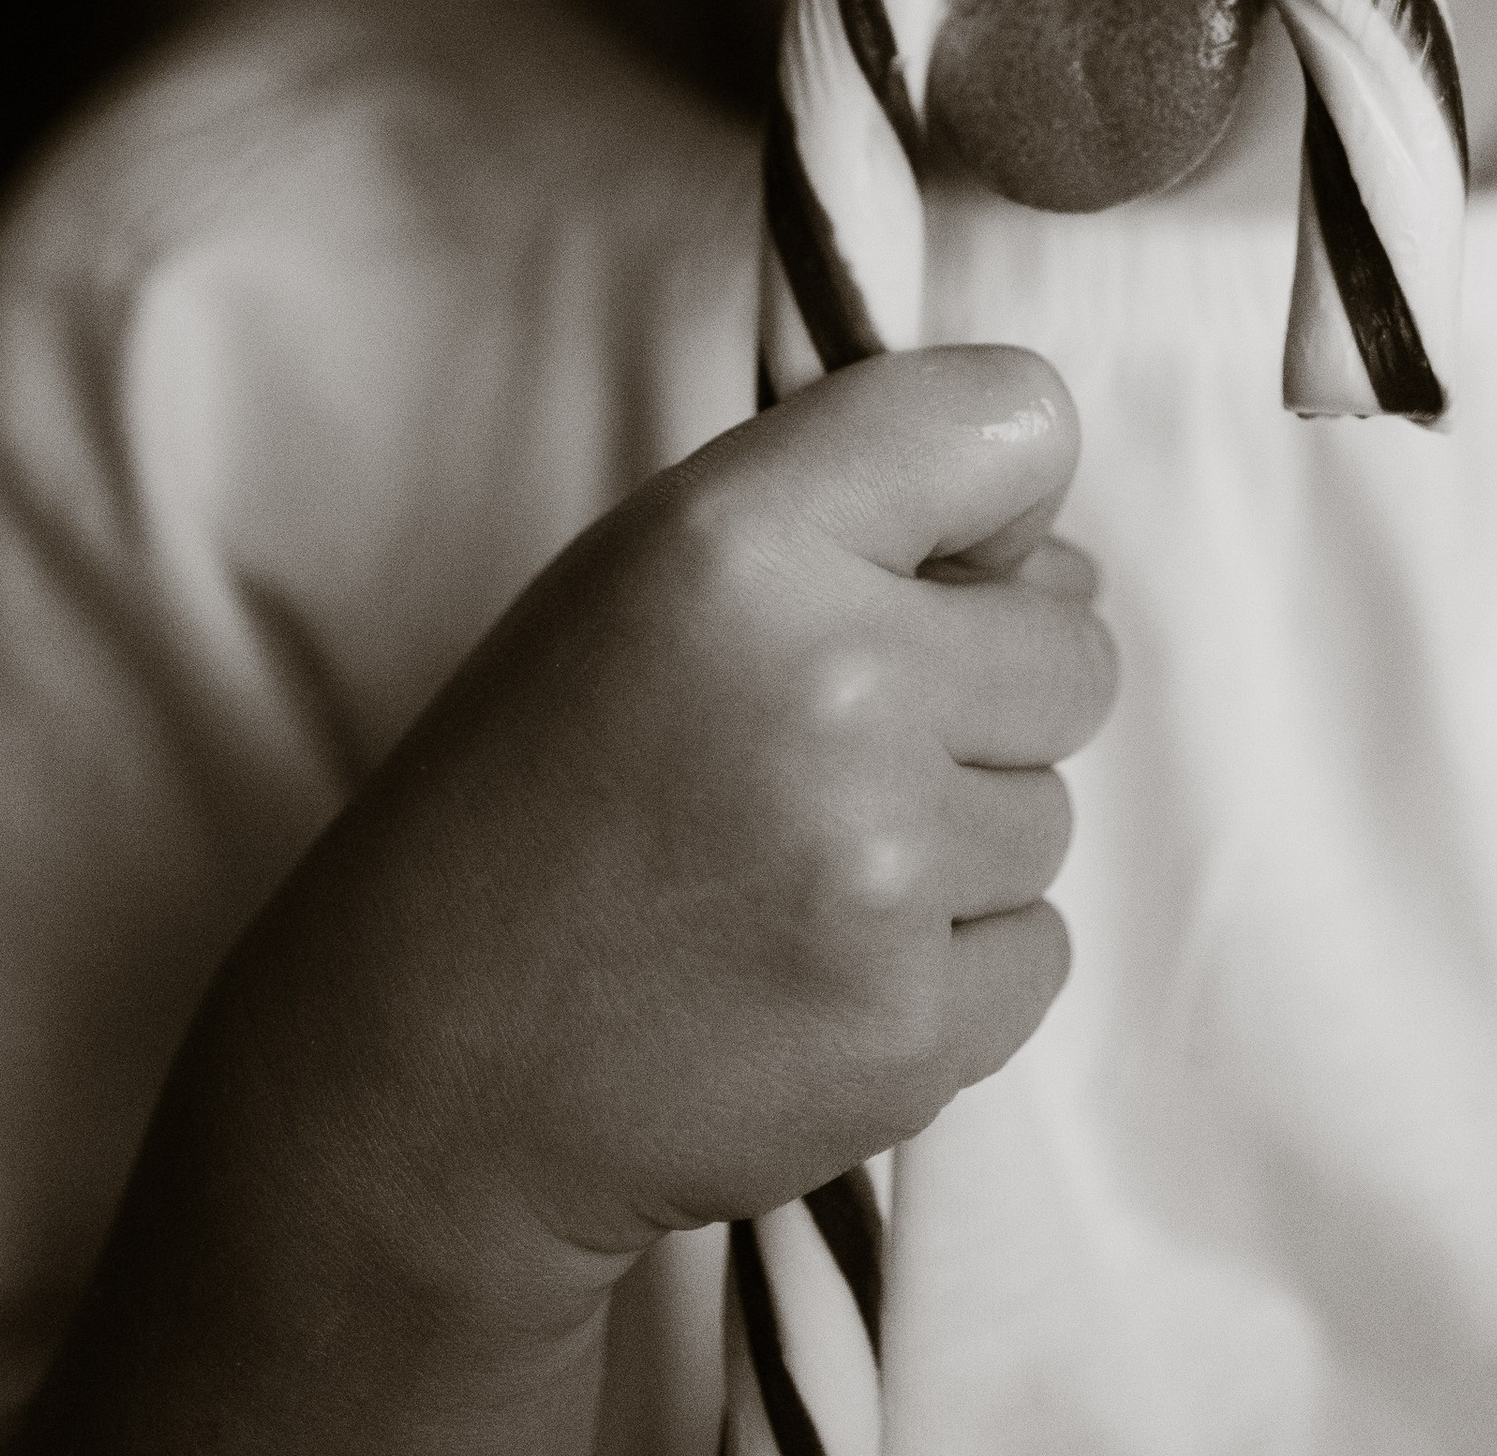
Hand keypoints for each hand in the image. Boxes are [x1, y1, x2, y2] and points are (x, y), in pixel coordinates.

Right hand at [192, 345, 1115, 1340]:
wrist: (421, 1075)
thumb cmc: (537, 799)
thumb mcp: (645, 581)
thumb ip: (848, 520)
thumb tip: (1066, 569)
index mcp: (743, 538)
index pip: (1016, 420)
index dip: (1002, 498)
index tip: (943, 564)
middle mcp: (832, 681)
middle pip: (1076, 646)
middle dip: (985, 700)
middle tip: (826, 758)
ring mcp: (879, 867)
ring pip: (1049, 812)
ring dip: (955, 847)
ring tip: (787, 876)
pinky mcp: (908, 1027)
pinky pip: (1037, 951)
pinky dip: (950, 973)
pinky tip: (809, 974)